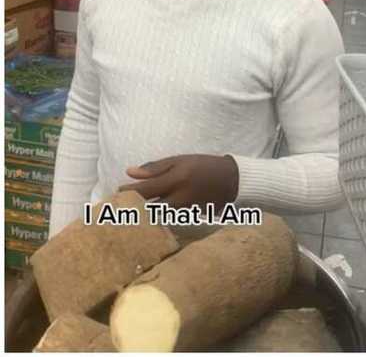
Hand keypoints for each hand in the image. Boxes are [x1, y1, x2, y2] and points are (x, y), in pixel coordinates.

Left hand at [119, 154, 239, 207]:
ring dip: (145, 214)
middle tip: (121, 207)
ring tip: (133, 212)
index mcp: (175, 180)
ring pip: (158, 217)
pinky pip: (169, 220)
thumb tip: (129, 173)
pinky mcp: (189, 217)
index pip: (144, 190)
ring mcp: (184, 210)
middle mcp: (179, 198)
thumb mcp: (180, 160)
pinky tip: (151, 217)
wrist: (232, 180)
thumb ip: (155, 168)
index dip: (128, 193)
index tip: (117, 192)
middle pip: (149, 209)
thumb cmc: (203, 165)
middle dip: (135, 209)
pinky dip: (158, 218)